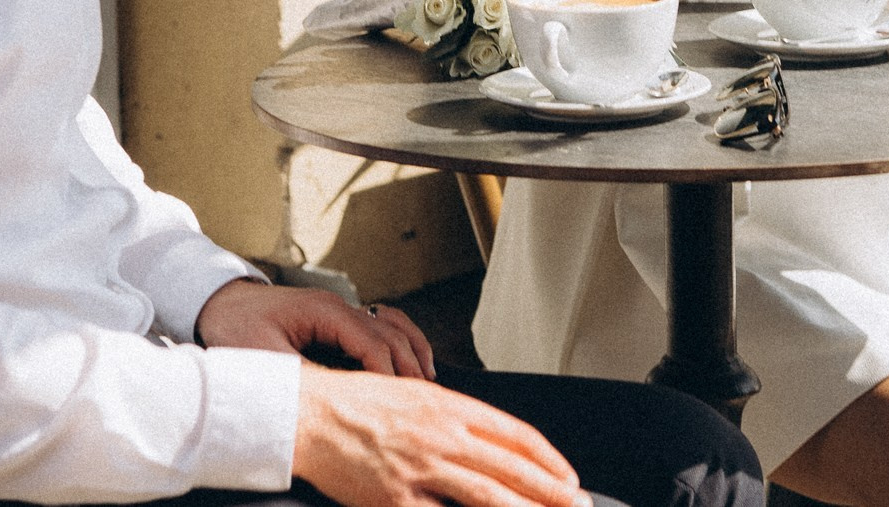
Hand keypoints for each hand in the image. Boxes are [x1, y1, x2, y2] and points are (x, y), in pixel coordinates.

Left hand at [195, 281, 434, 377]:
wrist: (217, 305)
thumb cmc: (236, 328)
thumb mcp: (266, 358)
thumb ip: (304, 375)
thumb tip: (338, 397)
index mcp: (323, 311)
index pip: (371, 342)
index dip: (388, 374)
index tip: (396, 403)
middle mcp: (338, 307)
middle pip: (390, 333)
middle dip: (408, 366)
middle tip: (422, 401)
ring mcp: (339, 310)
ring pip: (392, 324)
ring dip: (411, 350)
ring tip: (427, 380)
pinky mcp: (335, 320)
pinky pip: (379, 324)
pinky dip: (398, 340)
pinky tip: (408, 358)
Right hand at [294, 363, 586, 506]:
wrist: (310, 413)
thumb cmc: (358, 402)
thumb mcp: (414, 393)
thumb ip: (454, 418)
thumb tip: (492, 442)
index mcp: (449, 406)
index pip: (515, 435)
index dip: (548, 459)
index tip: (568, 477)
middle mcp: (441, 436)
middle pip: (511, 469)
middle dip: (552, 492)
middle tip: (578, 504)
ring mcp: (420, 470)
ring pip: (487, 495)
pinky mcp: (396, 499)